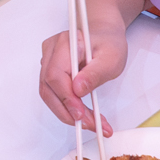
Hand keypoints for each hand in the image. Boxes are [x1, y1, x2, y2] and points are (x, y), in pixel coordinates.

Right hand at [36, 15, 124, 132]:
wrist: (104, 34)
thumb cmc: (108, 43)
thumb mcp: (112, 58)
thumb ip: (95, 74)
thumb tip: (78, 90)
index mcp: (66, 43)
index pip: (56, 75)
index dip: (66, 98)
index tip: (81, 115)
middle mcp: (51, 51)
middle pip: (48, 88)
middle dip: (67, 111)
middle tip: (88, 124)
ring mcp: (48, 60)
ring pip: (49, 94)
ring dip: (67, 112)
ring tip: (89, 122)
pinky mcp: (50, 70)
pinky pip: (53, 93)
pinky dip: (67, 107)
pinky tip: (83, 114)